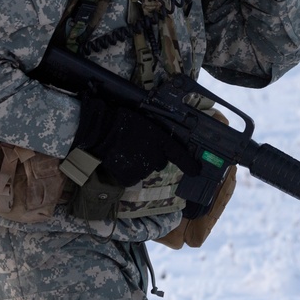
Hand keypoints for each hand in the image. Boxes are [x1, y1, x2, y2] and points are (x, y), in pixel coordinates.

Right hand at [73, 92, 200, 186]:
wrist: (103, 131)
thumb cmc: (124, 121)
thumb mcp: (146, 122)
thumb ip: (156, 135)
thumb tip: (159, 141)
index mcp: (161, 141)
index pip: (180, 155)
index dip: (190, 165)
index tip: (196, 171)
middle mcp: (156, 157)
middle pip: (159, 162)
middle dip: (152, 156)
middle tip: (139, 146)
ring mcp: (143, 169)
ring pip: (145, 169)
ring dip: (139, 163)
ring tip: (126, 151)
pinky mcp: (129, 177)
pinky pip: (132, 176)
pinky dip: (128, 171)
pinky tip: (121, 160)